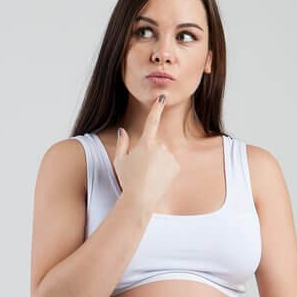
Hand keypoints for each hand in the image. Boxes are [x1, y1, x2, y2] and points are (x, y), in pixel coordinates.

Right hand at [114, 94, 179, 212]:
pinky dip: (164, 169)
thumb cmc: (127, 180)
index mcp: (145, 144)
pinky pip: (170, 163)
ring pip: (163, 154)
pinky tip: (157, 178)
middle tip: (140, 168)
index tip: (161, 98)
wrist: (140, 199)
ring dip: (157, 161)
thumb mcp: (119, 161)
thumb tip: (123, 131)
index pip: (151, 122)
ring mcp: (170, 157)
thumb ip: (122, 143)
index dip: (156, 109)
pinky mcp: (176, 166)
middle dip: (149, 152)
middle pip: (155, 143)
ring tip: (148, 175)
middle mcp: (160, 147)